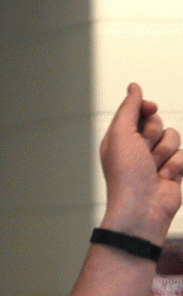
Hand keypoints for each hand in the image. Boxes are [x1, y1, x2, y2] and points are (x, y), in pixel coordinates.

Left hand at [100, 83, 182, 242]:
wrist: (142, 208)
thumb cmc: (126, 175)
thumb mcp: (121, 134)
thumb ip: (129, 108)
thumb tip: (134, 87)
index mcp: (119, 138)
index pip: (138, 111)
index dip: (146, 108)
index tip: (150, 109)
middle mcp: (136, 148)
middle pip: (157, 122)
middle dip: (154, 135)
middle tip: (144, 151)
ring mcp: (155, 159)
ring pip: (173, 137)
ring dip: (165, 152)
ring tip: (153, 169)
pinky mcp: (172, 170)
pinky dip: (176, 165)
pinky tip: (164, 179)